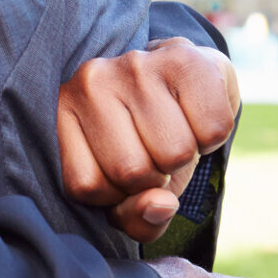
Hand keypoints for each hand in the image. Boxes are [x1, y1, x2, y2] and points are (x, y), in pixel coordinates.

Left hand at [56, 39, 239, 243]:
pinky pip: (213, 130)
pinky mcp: (184, 58)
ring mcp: (136, 65)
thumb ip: (136, 218)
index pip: (87, 186)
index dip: (116, 194)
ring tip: (176, 130)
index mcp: (65, 110)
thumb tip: (159, 204)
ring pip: (174, 153)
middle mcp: (92, 80)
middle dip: (155, 176)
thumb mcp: (128, 186)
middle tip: (156, 148)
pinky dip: (213, 136)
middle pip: (132, 171)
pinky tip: (196, 114)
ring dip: (186, 156)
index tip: (124, 169)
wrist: (184, 79)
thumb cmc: (149, 138)